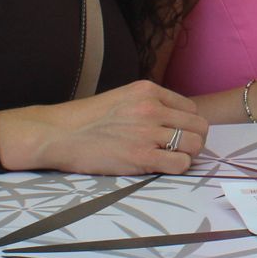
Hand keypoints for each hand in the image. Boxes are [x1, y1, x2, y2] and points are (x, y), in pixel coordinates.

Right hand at [10, 80, 207, 174]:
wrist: (58, 134)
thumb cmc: (86, 119)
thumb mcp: (122, 97)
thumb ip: (148, 104)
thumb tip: (173, 120)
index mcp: (148, 90)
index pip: (191, 108)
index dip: (187, 124)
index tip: (176, 135)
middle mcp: (152, 108)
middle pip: (199, 126)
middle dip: (193, 139)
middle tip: (179, 150)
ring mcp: (148, 132)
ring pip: (194, 144)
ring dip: (187, 154)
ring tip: (171, 159)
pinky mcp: (141, 156)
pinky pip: (181, 163)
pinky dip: (178, 167)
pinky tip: (163, 167)